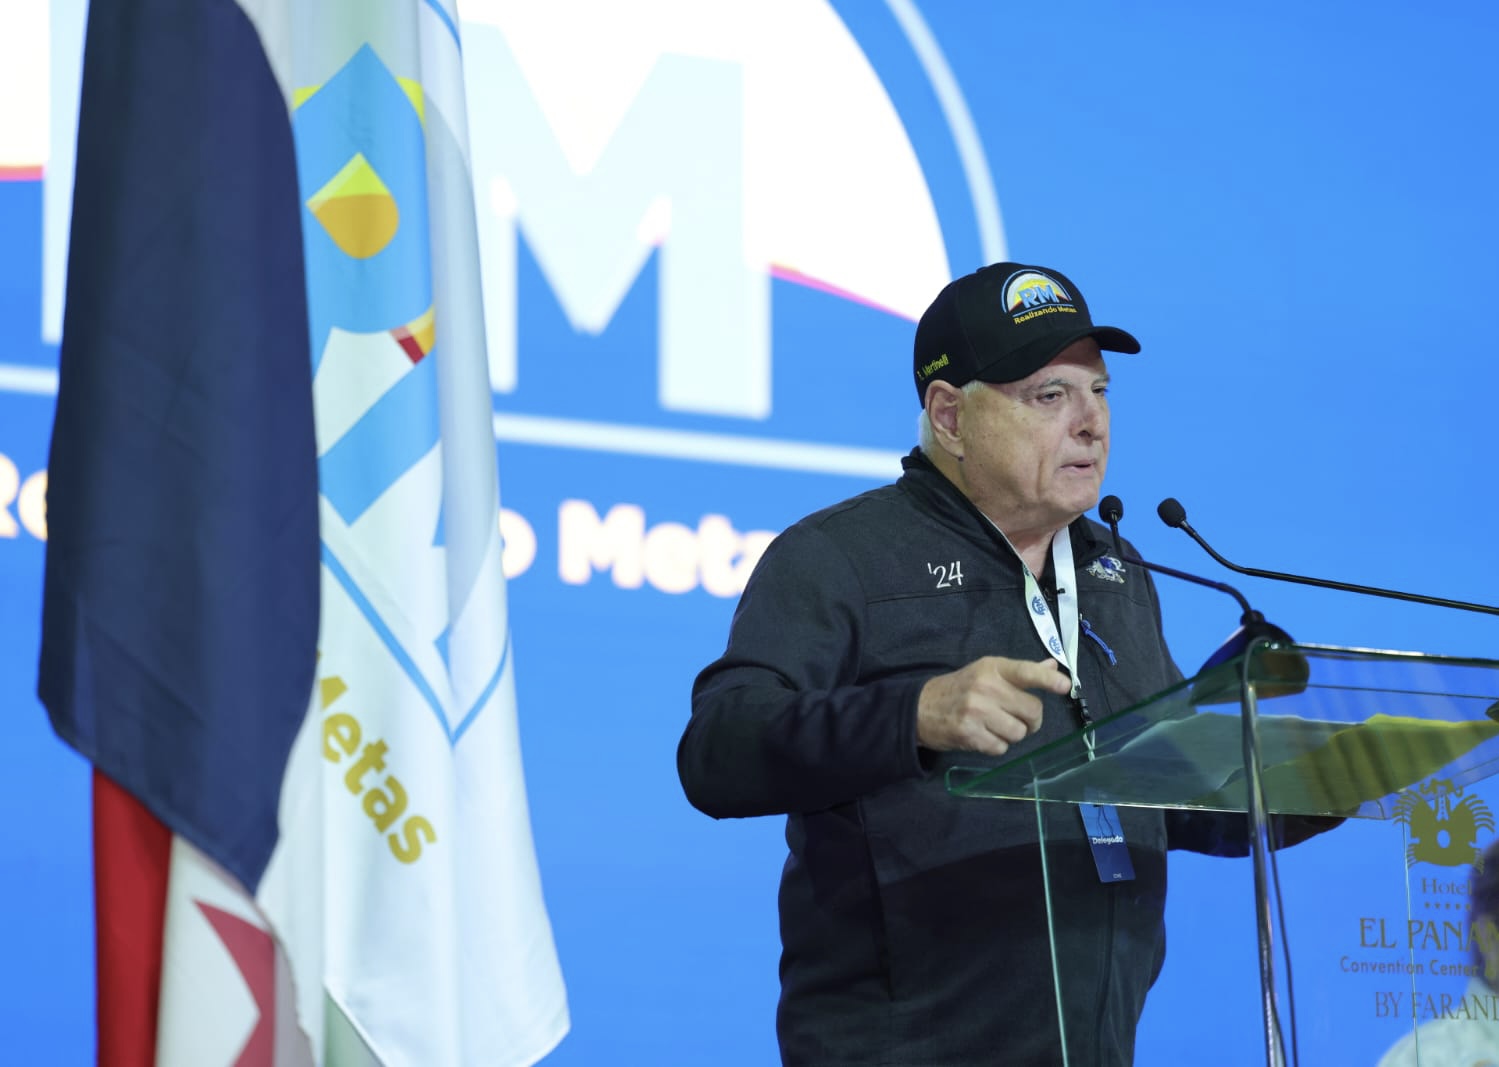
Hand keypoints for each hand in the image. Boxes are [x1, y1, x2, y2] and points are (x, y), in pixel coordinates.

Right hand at [916, 657, 1070, 755]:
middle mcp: (986, 687)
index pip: (1026, 671)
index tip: (1065, 686)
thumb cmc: (959, 688)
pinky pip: (1002, 748)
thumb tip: (1052, 666)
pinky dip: (996, 746)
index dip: (1048, 680)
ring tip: (995, 727)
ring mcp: (977, 711)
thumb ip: (1020, 672)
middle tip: (1016, 718)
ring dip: (1012, 735)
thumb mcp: (986, 672)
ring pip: (1019, 733)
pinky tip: (983, 736)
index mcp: (992, 668)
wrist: (919, 708)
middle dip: (1030, 719)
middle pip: (1032, 710)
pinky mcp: (970, 734)